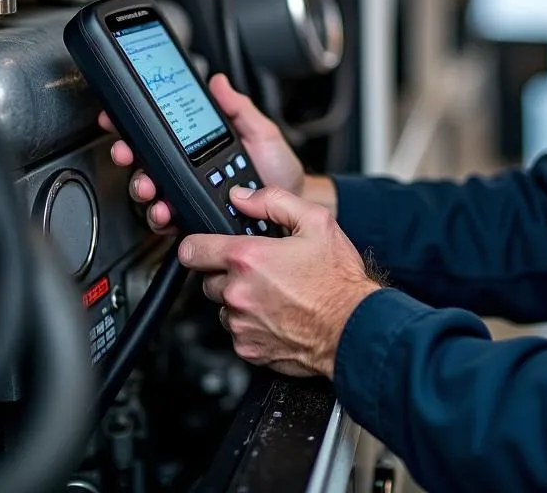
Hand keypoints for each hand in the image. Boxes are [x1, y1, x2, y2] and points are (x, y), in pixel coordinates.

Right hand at [101, 73, 304, 232]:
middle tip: (127, 152)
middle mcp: (189, 171)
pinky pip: (168, 221)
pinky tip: (165, 211)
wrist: (290, 208)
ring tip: (149, 186)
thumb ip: (238, 109)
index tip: (121, 117)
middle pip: (146, 163)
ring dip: (142, 188)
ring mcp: (189, 196)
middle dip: (129, 156)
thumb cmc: (277, 170)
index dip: (137, 126)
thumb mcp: (261, 133)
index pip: (162, 135)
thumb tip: (218, 83)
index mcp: (199, 147)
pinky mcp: (193, 220)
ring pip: (152, 193)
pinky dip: (161, 216)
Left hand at [180, 185, 380, 377]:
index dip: (197, 244)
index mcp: (248, 258)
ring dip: (239, 298)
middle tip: (260, 268)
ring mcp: (241, 324)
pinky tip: (277, 313)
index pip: (192, 249)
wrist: (353, 327)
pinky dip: (251, 322)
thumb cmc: (338, 279)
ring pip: (223, 306)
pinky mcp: (248, 349)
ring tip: (274, 292)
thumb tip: (243, 197)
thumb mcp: (316, 222)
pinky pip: (237, 330)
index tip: (205, 245)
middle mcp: (238, 293)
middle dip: (228, 271)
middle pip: (208, 279)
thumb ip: (274, 201)